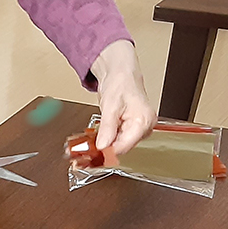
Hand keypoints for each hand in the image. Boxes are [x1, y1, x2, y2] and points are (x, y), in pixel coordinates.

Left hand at [92, 40, 156, 154]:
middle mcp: (144, 127)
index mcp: (143, 121)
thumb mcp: (110, 106)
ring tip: (85, 147)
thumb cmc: (121, 83)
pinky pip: (116, 140)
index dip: (106, 152)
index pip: (124, 146)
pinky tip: (94, 141)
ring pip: (117, 145)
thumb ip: (107, 128)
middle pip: (121, 148)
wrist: (120, 73)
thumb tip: (102, 146)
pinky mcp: (130, 129)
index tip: (91, 156)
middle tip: (83, 153)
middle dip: (102, 150)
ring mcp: (138, 129)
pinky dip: (104, 141)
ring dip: (101, 147)